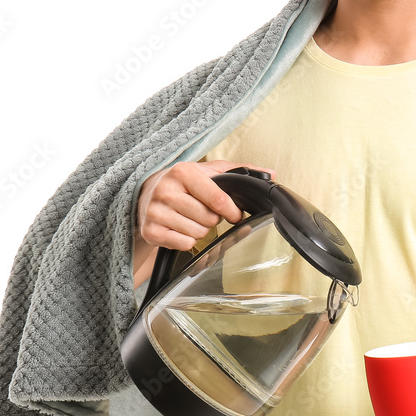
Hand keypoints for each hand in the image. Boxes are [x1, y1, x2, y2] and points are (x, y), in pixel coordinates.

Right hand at [132, 161, 274, 287]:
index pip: (218, 199)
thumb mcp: (208, 171)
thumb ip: (239, 171)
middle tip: (203, 211)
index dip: (232, 211)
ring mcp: (156, 212)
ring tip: (190, 218)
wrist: (144, 193)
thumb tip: (271, 174)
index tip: (235, 215)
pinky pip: (184, 244)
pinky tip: (180, 227)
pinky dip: (187, 240)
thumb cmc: (183, 182)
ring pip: (198, 233)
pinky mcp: (151, 231)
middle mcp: (166, 191)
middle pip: (209, 219)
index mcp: (183, 172)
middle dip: (212, 219)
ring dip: (200, 229)